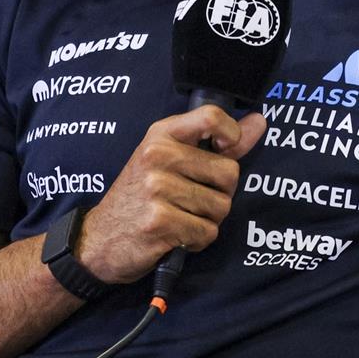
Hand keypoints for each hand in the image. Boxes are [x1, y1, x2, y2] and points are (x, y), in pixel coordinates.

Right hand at [74, 105, 264, 284]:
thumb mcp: (168, 160)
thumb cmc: (139, 197)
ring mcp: (157, 189)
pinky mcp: (160, 221)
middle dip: (220, 194)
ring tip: (180, 218)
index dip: (233, 135)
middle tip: (192, 200)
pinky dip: (197, 240)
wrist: (99, 239)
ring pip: (221, 207)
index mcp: (160, 135)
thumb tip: (259, 122)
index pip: (212, 117)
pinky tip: (176, 236)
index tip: (226, 151)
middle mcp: (157, 156)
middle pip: (229, 173)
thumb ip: (217, 142)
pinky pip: (207, 232)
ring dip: (207, 221)